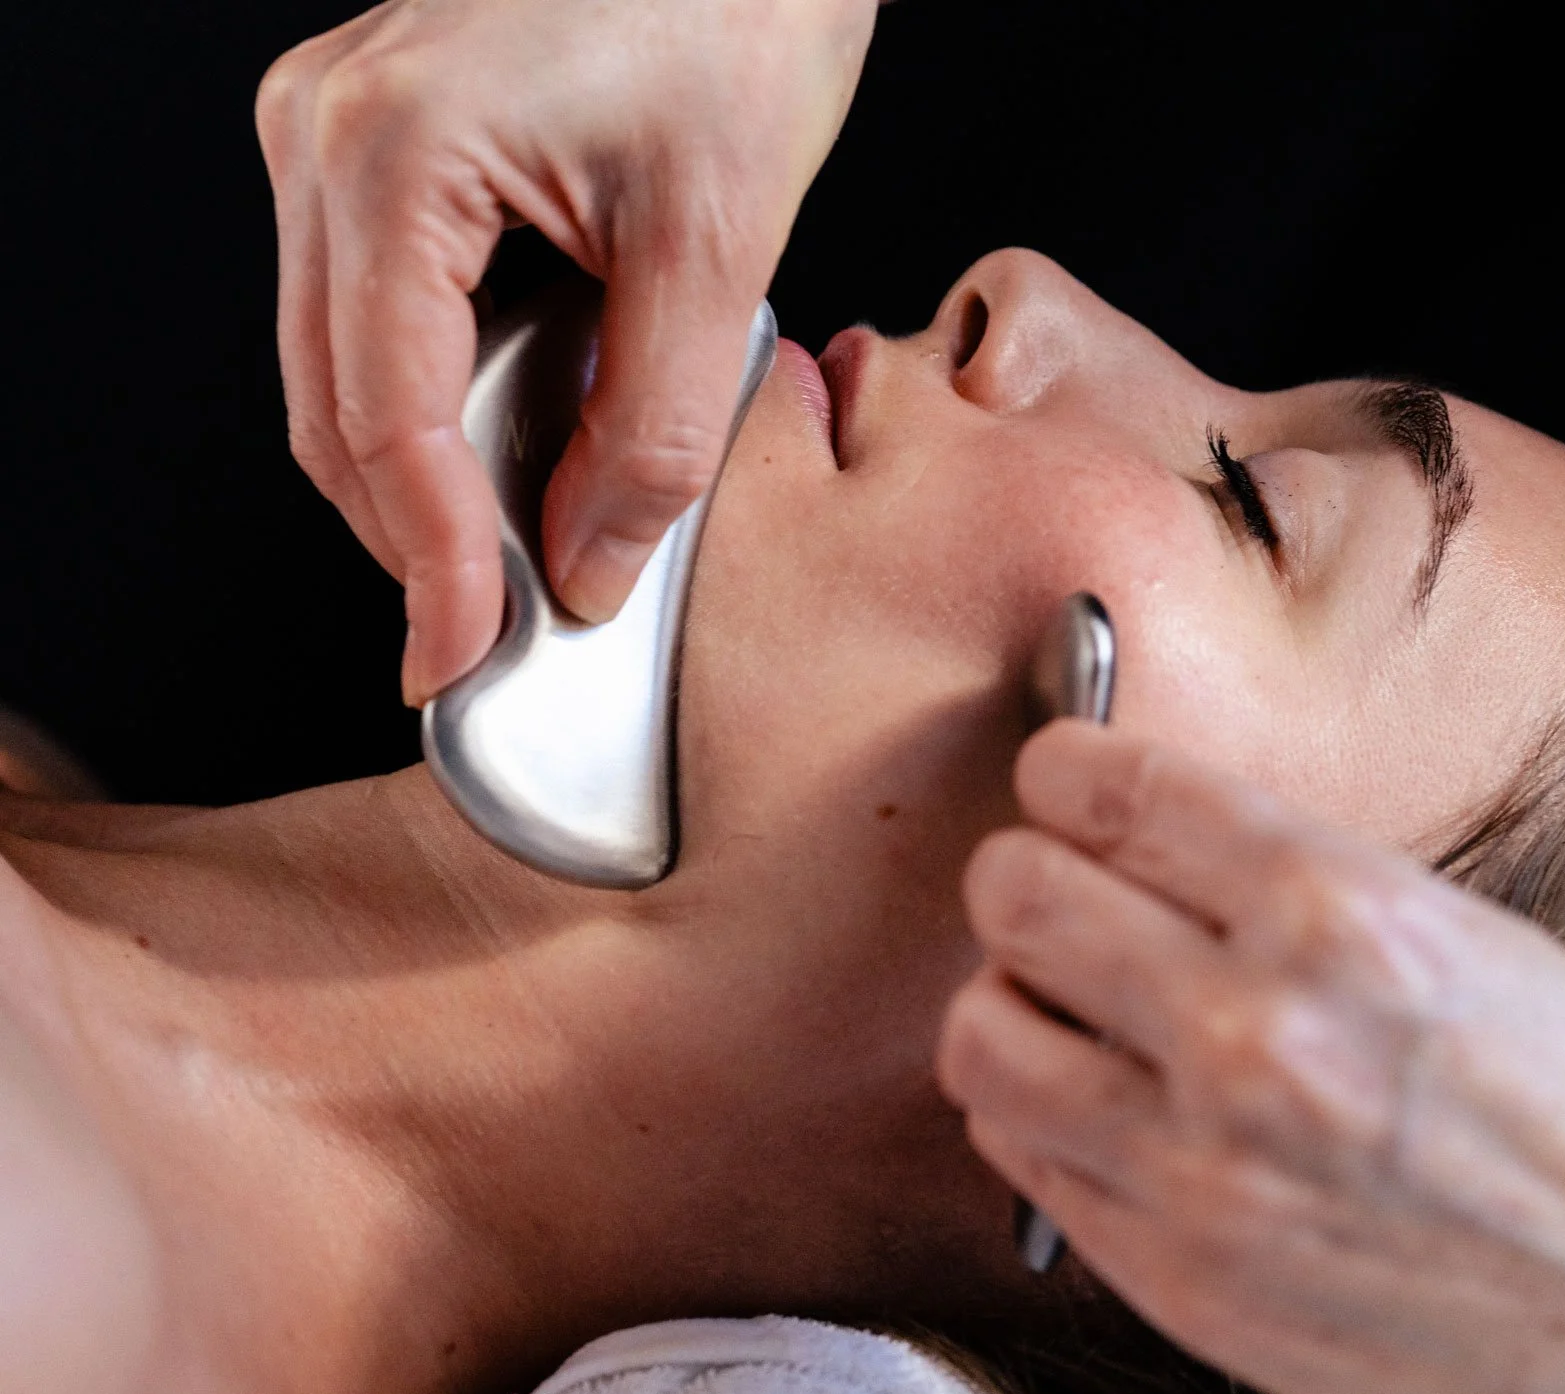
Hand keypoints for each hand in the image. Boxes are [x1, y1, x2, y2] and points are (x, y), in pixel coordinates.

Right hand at [256, 0, 876, 703]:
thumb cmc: (738, 16)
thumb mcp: (718, 247)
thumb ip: (653, 432)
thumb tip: (583, 568)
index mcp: (395, 150)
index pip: (387, 418)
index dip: (430, 561)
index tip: (462, 657)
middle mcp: (325, 133)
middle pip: (332, 407)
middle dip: (412, 536)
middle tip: (487, 633)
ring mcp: (331, 131)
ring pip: (335, 372)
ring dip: (414, 480)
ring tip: (505, 558)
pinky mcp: (370, 143)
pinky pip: (365, 316)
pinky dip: (425, 405)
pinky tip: (501, 451)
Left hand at [937, 721, 1564, 1393]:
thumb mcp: (1468, 939)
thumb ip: (1293, 894)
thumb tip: (1148, 850)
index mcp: (1341, 908)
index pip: (1107, 789)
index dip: (1065, 776)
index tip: (1065, 788)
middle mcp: (1254, 1027)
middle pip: (1014, 897)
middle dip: (1023, 882)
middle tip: (1052, 905)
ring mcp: (1206, 1165)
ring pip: (983, 1037)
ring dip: (1008, 1008)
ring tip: (1063, 1020)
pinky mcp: (1185, 1282)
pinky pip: (1025, 1165)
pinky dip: (1039, 1124)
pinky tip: (1102, 1120)